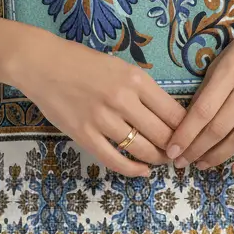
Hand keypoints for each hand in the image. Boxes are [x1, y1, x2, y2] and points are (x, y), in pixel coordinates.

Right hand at [14, 27, 189, 177]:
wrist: (42, 64)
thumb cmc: (82, 62)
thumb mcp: (120, 66)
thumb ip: (142, 89)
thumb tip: (167, 115)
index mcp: (135, 79)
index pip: (173, 112)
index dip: (186, 130)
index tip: (190, 137)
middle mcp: (122, 99)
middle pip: (162, 134)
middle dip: (175, 149)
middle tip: (179, 155)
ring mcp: (102, 119)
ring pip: (142, 150)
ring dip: (156, 160)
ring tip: (162, 161)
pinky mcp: (84, 135)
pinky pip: (115, 160)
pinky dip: (132, 170)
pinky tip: (141, 171)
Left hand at [164, 3, 233, 172]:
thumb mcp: (225, 57)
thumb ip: (210, 86)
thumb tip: (190, 119)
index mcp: (230, 71)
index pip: (202, 111)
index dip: (185, 134)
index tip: (172, 150)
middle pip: (219, 128)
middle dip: (196, 150)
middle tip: (181, 162)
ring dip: (218, 157)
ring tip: (202, 165)